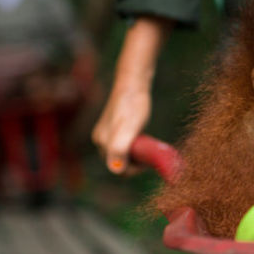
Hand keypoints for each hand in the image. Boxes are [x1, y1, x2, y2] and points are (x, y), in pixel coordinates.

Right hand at [91, 16, 172, 173]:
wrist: (134, 83)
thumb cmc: (133, 105)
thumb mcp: (129, 128)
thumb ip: (120, 148)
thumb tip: (115, 170)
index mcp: (102, 142)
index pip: (117, 167)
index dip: (134, 169)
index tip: (149, 161)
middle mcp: (101, 139)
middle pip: (119, 162)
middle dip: (136, 162)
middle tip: (152, 152)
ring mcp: (107, 133)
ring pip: (124, 154)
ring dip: (137, 155)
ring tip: (150, 144)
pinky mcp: (116, 128)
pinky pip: (126, 145)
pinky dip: (137, 146)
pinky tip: (145, 137)